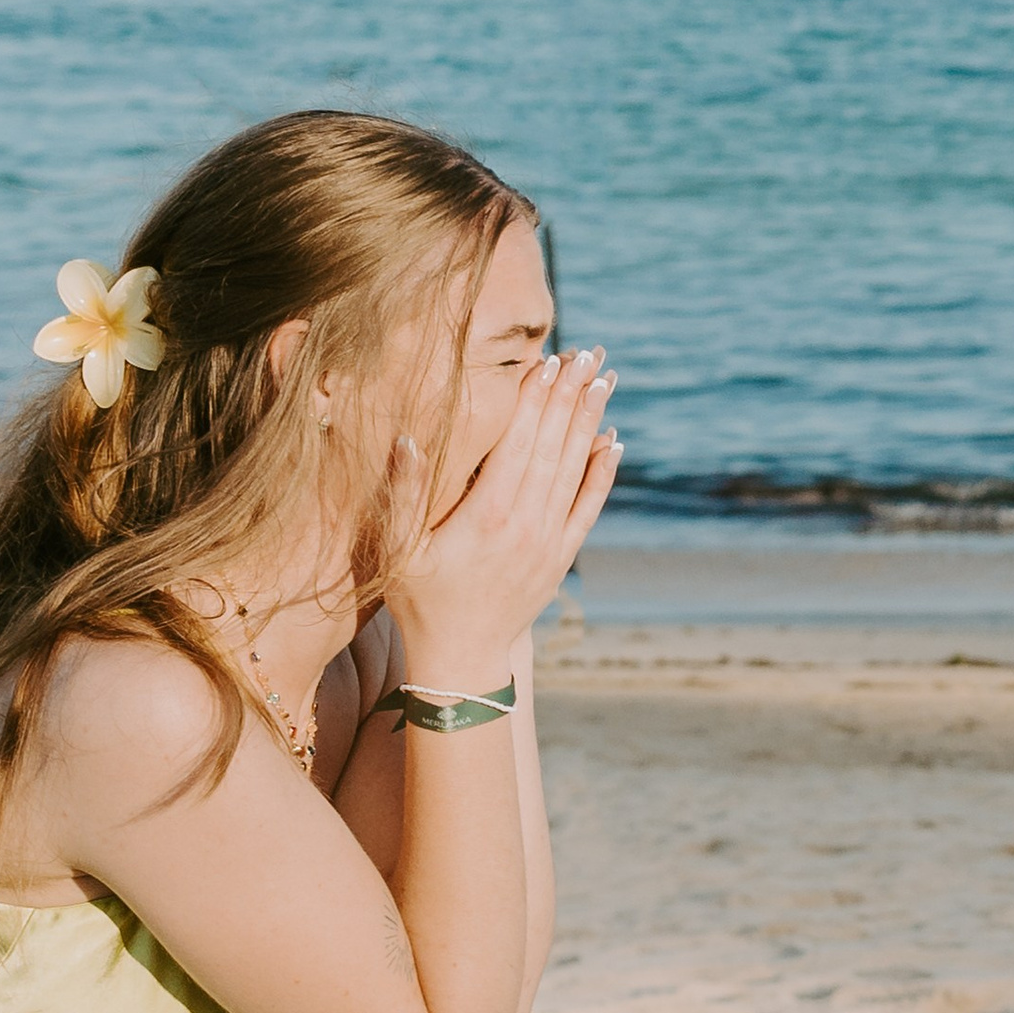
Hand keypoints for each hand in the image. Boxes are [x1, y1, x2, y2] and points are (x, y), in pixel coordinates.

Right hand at [391, 348, 618, 684]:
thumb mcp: (399, 550)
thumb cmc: (420, 600)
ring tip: (603, 381)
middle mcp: (527, 523)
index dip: (534, 398)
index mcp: (487, 515)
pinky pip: (589, 506)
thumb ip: (406, 493)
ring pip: (576, 468)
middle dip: (570, 396)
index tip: (549, 361)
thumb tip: (410, 437)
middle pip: (554, 446)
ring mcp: (549, 541)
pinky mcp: (561, 557)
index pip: (518, 441)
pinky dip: (603, 472)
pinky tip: (614, 442)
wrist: (462, 659)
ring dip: (590, 422)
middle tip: (588, 354)